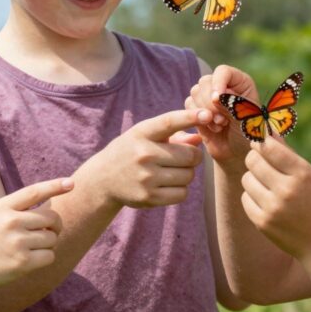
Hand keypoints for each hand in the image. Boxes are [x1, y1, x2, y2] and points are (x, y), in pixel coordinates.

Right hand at [0, 177, 72, 289]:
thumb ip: (18, 210)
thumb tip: (53, 208)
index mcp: (2, 207)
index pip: (34, 192)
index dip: (54, 186)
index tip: (71, 183)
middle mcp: (11, 222)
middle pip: (51, 218)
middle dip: (54, 226)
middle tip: (47, 232)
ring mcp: (17, 242)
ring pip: (52, 238)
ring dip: (48, 244)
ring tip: (31, 248)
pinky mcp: (23, 262)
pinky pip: (50, 256)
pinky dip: (46, 258)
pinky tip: (32, 260)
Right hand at [88, 108, 209, 207]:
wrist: (103, 178)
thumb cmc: (133, 151)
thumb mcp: (148, 137)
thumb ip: (176, 135)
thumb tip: (199, 140)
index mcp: (142, 133)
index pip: (169, 122)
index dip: (189, 117)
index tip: (206, 114)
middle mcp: (143, 154)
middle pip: (190, 156)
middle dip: (193, 156)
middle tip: (183, 157)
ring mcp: (145, 177)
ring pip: (189, 176)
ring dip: (186, 173)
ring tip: (171, 171)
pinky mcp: (148, 197)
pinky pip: (182, 194)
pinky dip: (180, 189)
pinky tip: (167, 184)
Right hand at [185, 65, 258, 166]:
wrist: (236, 153)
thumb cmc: (247, 135)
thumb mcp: (246, 118)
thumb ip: (233, 104)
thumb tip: (216, 96)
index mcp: (239, 82)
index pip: (223, 72)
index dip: (218, 83)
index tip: (218, 99)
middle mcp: (222, 85)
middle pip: (206, 81)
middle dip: (211, 103)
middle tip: (222, 121)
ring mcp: (208, 96)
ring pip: (195, 92)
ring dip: (205, 111)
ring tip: (220, 125)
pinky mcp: (196, 108)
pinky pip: (188, 105)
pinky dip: (198, 118)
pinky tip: (212, 128)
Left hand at [241, 136, 310, 257]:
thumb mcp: (310, 176)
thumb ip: (287, 155)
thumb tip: (267, 132)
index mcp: (302, 174)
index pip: (268, 147)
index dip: (261, 142)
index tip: (261, 143)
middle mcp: (287, 190)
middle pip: (253, 160)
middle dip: (254, 158)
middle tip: (261, 162)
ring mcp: (273, 208)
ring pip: (246, 179)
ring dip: (253, 179)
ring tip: (267, 185)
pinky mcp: (262, 222)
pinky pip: (245, 199)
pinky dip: (252, 197)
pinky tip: (266, 202)